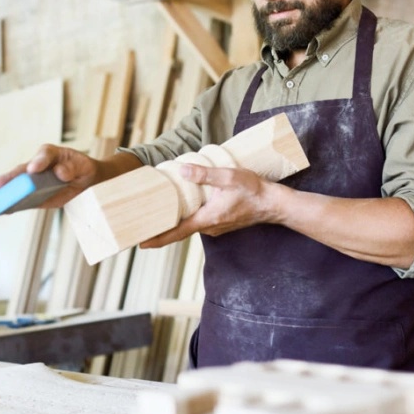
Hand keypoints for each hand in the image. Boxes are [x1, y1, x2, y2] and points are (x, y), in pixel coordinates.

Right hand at [0, 144, 97, 211]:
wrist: (85, 180)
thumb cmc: (81, 167)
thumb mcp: (82, 166)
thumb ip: (72, 168)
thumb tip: (59, 173)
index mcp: (49, 153)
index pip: (43, 156)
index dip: (38, 162)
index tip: (32, 170)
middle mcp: (37, 166)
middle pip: (21, 171)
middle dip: (9, 179)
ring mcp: (33, 182)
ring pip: (18, 187)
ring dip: (6, 195)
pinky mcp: (35, 196)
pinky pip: (23, 201)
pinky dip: (14, 206)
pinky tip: (3, 211)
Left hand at [140, 164, 280, 247]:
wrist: (273, 203)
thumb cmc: (253, 191)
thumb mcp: (228, 177)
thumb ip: (205, 175)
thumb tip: (182, 171)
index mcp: (207, 219)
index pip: (176, 233)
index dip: (157, 239)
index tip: (140, 243)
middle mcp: (209, 227)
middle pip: (179, 230)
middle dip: (160, 229)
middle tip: (140, 226)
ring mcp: (215, 226)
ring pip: (189, 225)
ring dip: (173, 222)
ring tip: (155, 214)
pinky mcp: (220, 222)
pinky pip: (198, 221)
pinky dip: (186, 217)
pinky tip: (180, 207)